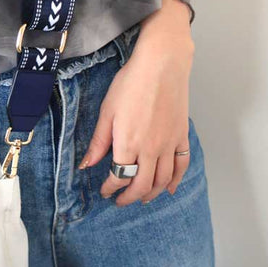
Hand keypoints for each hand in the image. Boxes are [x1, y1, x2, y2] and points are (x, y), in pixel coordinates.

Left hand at [78, 0, 194, 205]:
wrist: (161, 65)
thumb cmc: (131, 83)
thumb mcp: (107, 111)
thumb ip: (99, 142)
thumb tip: (86, 166)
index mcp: (128, 144)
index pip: (119, 178)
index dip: (110, 188)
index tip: (105, 191)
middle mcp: (151, 150)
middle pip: (142, 185)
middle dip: (129, 197)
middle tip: (120, 201)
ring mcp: (169, 145)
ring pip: (162, 181)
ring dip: (151, 194)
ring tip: (141, 198)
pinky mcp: (181, 136)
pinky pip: (181, 166)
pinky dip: (175, 181)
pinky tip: (168, 188)